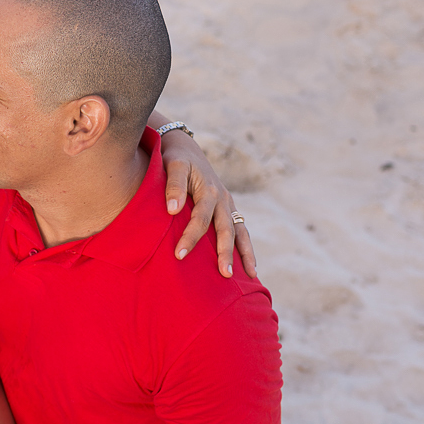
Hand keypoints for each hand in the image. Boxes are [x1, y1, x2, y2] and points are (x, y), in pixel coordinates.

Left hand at [161, 132, 257, 277]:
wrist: (186, 148)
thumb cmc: (176, 159)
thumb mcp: (173, 166)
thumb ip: (174, 186)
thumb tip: (172, 210)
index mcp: (209, 191)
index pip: (200, 219)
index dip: (190, 238)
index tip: (179, 255)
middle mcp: (223, 199)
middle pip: (226, 230)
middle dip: (226, 253)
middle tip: (225, 274)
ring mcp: (228, 204)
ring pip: (240, 231)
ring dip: (245, 253)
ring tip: (251, 275)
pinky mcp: (228, 208)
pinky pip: (240, 230)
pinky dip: (245, 246)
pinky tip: (248, 265)